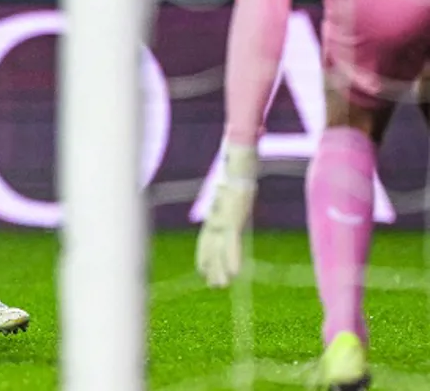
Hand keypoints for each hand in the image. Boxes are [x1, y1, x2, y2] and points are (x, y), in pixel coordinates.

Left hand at [195, 143, 257, 287]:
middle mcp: (220, 214)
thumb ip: (225, 189)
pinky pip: (233, 241)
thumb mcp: (231, 180)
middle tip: (213, 285)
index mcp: (219, 209)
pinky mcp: (234, 215)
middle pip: (214, 244)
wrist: (239, 155)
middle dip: (213, 264)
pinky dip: (232, 257)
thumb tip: (221, 187)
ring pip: (221, 247)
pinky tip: (234, 273)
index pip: (210, 235)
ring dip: (221, 268)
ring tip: (220, 286)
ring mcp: (227, 216)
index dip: (205, 252)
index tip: (201, 269)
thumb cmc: (237, 165)